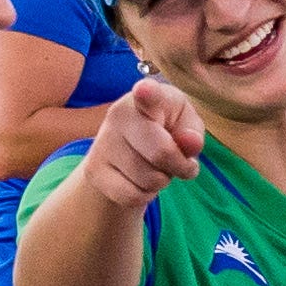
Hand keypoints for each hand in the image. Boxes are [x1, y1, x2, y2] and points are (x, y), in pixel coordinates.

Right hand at [79, 78, 206, 205]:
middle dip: (178, 166)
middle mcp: (119, 114)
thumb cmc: (166, 132)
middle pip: (160, 152)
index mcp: (147, 97)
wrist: (126, 152)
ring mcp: (103, 142)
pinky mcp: (94, 170)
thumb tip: (191, 142)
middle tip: (178, 163)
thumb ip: (192, 133)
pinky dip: (145, 195)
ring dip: (161, 181)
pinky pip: (132, 195)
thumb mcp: (186, 127)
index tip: (144, 90)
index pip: (148, 94)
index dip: (148, 93)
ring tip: (155, 167)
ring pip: (148, 178)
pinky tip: (140, 181)